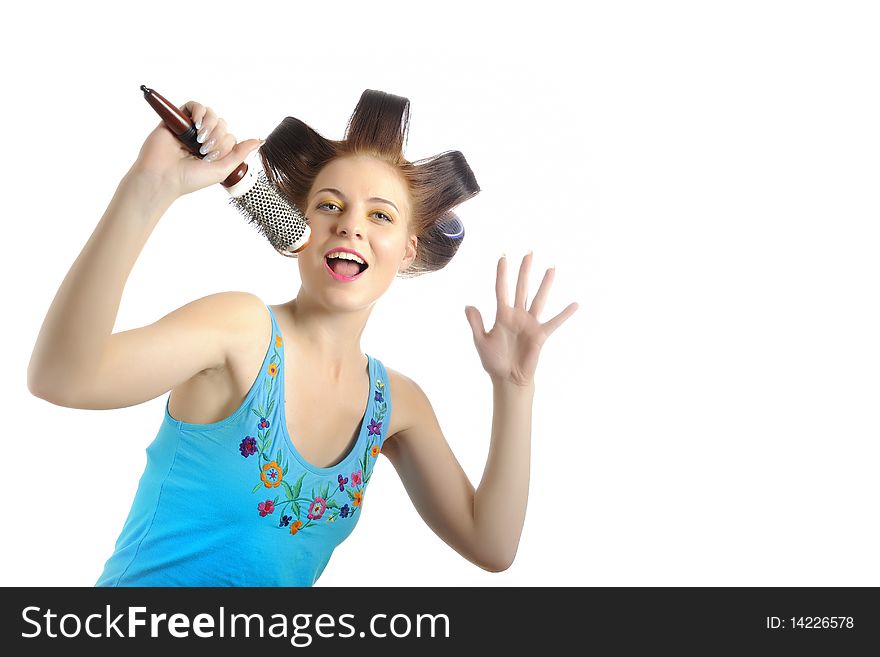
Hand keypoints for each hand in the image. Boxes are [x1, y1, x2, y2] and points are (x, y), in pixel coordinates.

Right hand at [129, 100, 262, 199]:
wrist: (163, 177)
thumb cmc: (190, 179)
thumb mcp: (222, 169)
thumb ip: (240, 154)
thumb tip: (259, 140)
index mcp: (212, 152)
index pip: (229, 138)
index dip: (226, 145)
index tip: (213, 158)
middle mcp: (201, 140)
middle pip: (222, 125)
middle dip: (218, 137)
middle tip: (206, 150)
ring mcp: (190, 129)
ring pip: (211, 115)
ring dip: (211, 125)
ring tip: (201, 139)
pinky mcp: (177, 120)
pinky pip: (194, 105)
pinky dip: (200, 112)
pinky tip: (198, 124)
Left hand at [464, 251, 578, 386]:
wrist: (507, 379)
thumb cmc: (493, 361)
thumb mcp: (481, 341)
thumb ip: (476, 323)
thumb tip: (468, 305)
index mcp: (502, 315)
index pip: (501, 289)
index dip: (501, 274)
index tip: (503, 257)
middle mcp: (517, 315)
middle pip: (521, 288)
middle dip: (524, 271)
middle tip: (529, 252)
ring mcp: (530, 324)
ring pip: (538, 299)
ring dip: (545, 284)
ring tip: (551, 268)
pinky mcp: (540, 335)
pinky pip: (554, 322)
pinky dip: (564, 314)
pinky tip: (575, 304)